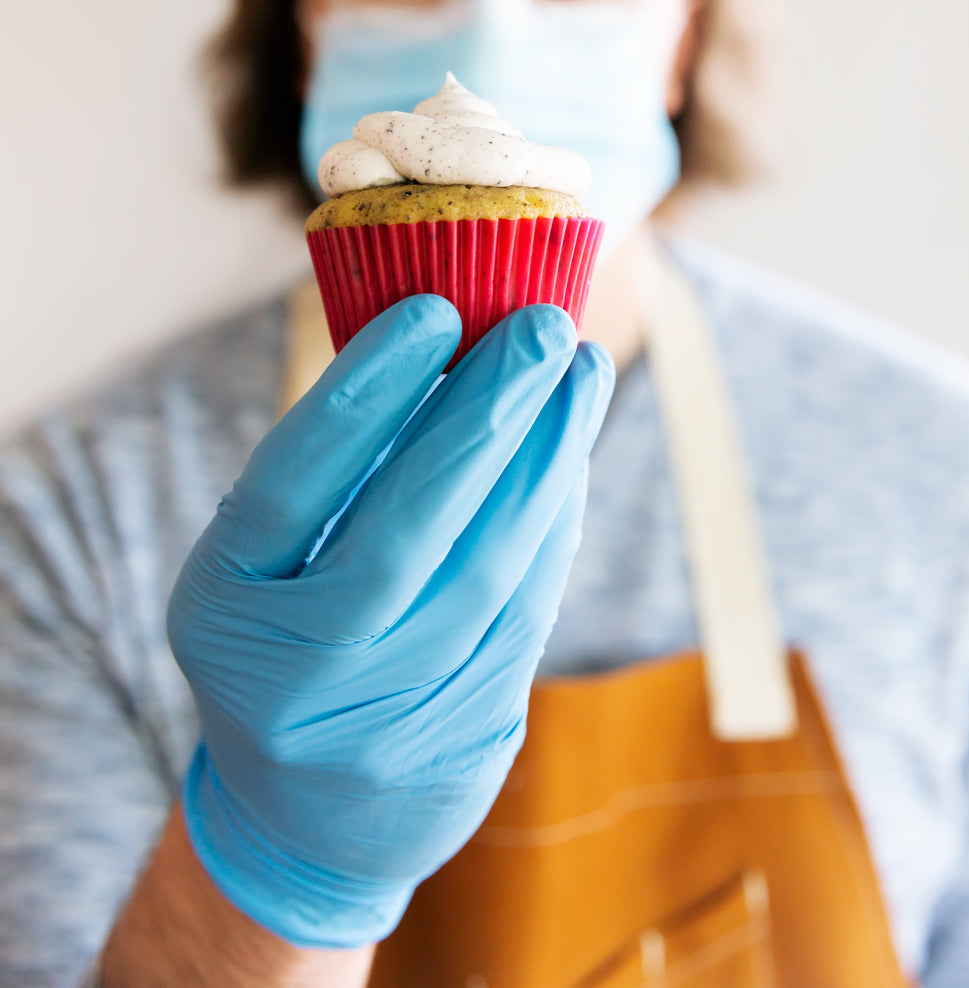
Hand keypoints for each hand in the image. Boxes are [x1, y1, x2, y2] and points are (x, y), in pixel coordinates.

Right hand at [168, 295, 613, 948]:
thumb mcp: (264, 564)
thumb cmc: (284, 641)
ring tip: (583, 375)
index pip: (295, 481)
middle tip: (546, 326)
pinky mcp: (466, 739)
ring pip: (490, 568)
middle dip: (489, 414)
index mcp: (225, 606)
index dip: (367, 388)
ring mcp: (385, 721)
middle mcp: (298, 674)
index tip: (434, 308)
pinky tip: (572, 454)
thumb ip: (332, 473)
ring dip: (548, 458)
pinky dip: (555, 520)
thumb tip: (444, 344)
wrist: (306, 819)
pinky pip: (528, 609)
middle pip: (407, 527)